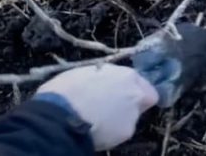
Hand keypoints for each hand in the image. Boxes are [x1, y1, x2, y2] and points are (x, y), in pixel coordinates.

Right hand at [36, 64, 157, 150]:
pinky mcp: (126, 133)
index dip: (129, 86)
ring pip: (132, 116)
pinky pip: (121, 131)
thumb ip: (103, 77)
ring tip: (100, 120)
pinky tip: (97, 130)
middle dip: (134, 102)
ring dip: (121, 117)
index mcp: (125, 75)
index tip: (118, 91)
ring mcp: (132, 114)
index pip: (140, 81)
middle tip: (115, 107)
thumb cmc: (66, 91)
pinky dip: (113, 132)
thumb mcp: (84, 73)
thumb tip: (103, 80)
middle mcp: (135, 93)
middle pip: (145, 98)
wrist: (59, 117)